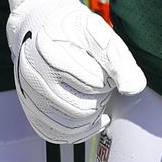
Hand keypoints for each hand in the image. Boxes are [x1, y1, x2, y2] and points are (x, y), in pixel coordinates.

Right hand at [6, 0, 145, 143]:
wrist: (40, 27)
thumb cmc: (71, 29)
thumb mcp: (99, 33)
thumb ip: (119, 59)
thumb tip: (133, 88)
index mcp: (49, 52)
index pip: (92, 84)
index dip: (107, 80)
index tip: (105, 69)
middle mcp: (33, 76)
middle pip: (80, 108)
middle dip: (99, 99)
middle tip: (101, 84)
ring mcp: (28, 94)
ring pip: (69, 126)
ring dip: (91, 116)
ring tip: (95, 96)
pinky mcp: (30, 109)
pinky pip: (56, 134)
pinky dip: (78, 131)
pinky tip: (92, 117)